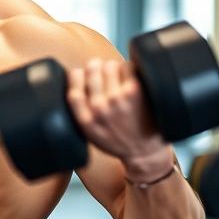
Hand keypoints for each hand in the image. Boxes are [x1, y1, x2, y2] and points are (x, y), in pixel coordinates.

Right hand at [68, 59, 170, 179]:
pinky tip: (129, 77)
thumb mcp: (90, 134)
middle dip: (96, 68)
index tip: (82, 74)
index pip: (73, 88)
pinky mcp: (134, 92)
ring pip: (108, 66)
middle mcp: (99, 108)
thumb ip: (80, 112)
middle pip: (91, 72)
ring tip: (118, 76)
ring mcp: (116, 99)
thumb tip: (76, 78)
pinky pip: (126, 68)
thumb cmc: (117, 141)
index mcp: (85, 120)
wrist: (144, 152)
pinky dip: (128, 68)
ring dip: (113, 67)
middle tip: (103, 73)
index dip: (77, 76)